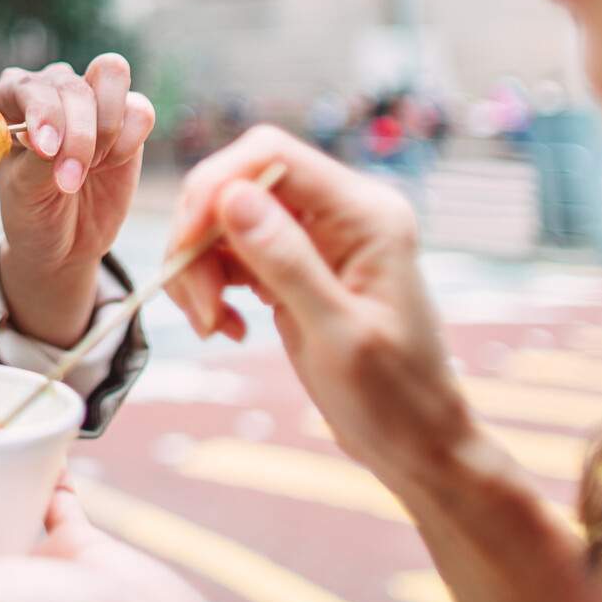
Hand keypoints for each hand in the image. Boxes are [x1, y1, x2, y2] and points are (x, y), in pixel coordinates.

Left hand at [0, 55, 154, 345]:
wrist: (64, 247)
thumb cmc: (31, 218)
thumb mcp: (23, 197)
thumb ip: (37, 162)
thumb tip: (52, 141)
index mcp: (11, 101)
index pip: (25, 83)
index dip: (40, 110)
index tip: (48, 149)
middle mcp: (51, 94)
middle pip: (70, 80)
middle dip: (76, 127)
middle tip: (72, 176)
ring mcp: (92, 106)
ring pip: (109, 79)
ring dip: (105, 122)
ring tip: (93, 170)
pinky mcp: (128, 125)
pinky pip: (139, 107)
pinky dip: (131, 131)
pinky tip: (116, 163)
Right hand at [164, 125, 471, 493]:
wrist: (417, 446)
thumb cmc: (395, 399)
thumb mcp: (339, 336)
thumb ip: (287, 263)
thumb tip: (231, 196)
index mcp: (365, 213)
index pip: (271, 155)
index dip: (216, 186)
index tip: (185, 246)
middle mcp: (341, 212)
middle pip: (239, 185)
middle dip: (201, 239)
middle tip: (201, 308)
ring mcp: (317, 237)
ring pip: (226, 220)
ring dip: (201, 269)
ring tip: (214, 326)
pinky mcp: (296, 265)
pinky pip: (233, 252)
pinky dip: (214, 285)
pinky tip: (228, 327)